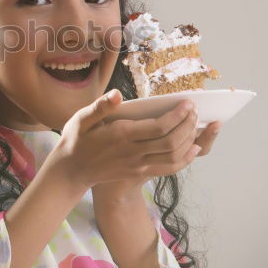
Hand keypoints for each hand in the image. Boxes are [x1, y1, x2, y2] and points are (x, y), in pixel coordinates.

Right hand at [48, 90, 221, 193]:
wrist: (72, 171)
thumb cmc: (76, 140)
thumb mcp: (81, 119)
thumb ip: (100, 106)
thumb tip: (118, 94)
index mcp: (121, 136)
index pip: (159, 127)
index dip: (178, 115)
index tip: (189, 104)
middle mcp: (133, 153)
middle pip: (171, 142)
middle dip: (188, 125)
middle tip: (194, 111)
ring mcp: (138, 166)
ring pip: (173, 157)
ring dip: (189, 141)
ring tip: (195, 124)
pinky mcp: (140, 173)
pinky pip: (168, 169)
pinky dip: (185, 159)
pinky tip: (193, 148)